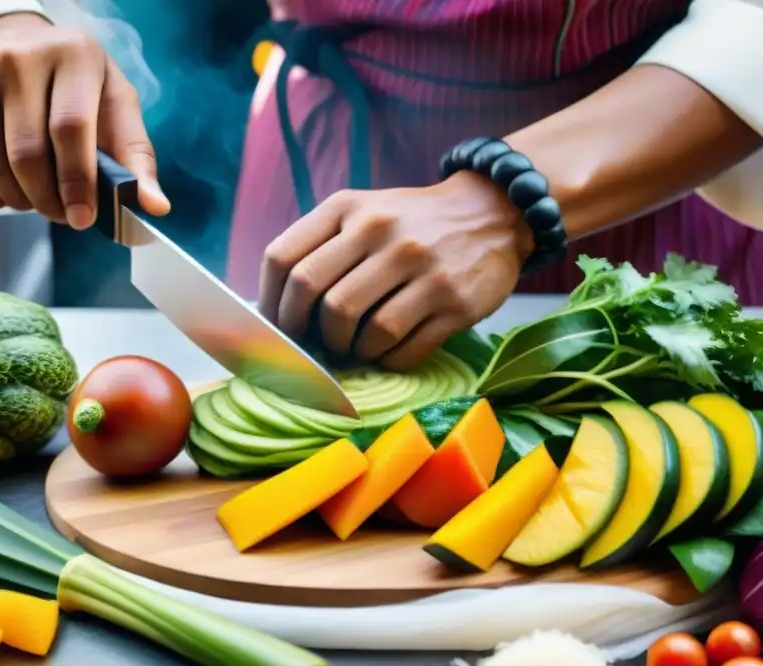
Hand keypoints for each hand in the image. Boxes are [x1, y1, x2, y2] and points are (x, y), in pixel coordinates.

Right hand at [0, 12, 169, 227]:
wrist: (6, 44)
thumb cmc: (74, 84)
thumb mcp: (114, 104)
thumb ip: (136, 156)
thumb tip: (154, 207)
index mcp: (71, 56)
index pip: (70, 129)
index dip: (79, 182)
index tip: (85, 218)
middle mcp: (15, 62)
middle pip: (29, 156)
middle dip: (52, 201)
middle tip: (67, 215)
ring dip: (26, 202)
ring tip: (43, 198)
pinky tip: (13, 190)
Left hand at [259, 172, 532, 370]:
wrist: (492, 213)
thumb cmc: (411, 223)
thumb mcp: (363, 212)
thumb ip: (320, 247)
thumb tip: (277, 311)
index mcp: (348, 208)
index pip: (283, 259)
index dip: (270, 303)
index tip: (276, 326)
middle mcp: (383, 232)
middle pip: (319, 299)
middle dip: (309, 334)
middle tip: (316, 343)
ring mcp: (422, 268)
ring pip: (362, 330)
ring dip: (351, 350)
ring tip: (356, 346)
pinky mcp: (454, 303)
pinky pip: (402, 349)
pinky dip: (386, 360)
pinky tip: (388, 350)